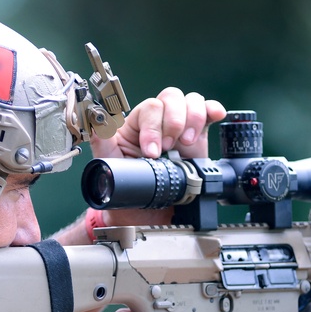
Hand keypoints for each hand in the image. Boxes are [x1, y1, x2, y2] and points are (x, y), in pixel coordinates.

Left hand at [89, 87, 225, 226]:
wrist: (143, 214)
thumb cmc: (124, 189)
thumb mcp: (108, 165)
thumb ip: (101, 140)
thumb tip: (95, 119)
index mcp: (135, 125)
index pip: (149, 108)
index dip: (153, 128)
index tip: (152, 153)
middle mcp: (157, 122)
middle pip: (171, 97)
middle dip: (173, 121)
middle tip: (171, 147)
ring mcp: (178, 128)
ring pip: (190, 101)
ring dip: (193, 118)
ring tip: (187, 143)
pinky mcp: (197, 137)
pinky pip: (208, 112)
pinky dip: (212, 110)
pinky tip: (215, 116)